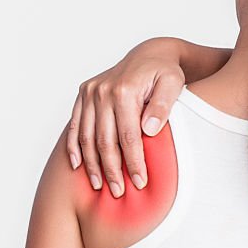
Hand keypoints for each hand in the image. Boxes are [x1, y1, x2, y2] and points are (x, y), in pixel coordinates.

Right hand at [67, 39, 186, 197]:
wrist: (149, 54)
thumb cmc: (165, 72)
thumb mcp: (173, 83)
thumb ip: (163, 105)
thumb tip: (150, 129)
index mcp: (124, 90)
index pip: (128, 136)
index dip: (133, 162)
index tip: (140, 182)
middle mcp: (102, 91)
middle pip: (105, 140)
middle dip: (112, 169)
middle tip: (118, 192)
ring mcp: (90, 92)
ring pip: (87, 136)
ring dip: (92, 164)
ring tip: (99, 186)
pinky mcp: (83, 94)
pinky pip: (75, 125)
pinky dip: (74, 147)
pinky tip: (77, 166)